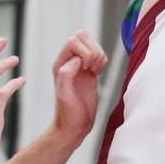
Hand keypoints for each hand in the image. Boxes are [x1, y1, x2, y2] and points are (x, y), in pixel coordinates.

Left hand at [51, 30, 107, 144]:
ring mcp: (81, 66)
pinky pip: (101, 55)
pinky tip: (98, 74)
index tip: (84, 68)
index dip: (83, 51)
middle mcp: (69, 62)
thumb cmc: (68, 114)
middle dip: (93, 50)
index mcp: (60, 64)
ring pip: (94, 44)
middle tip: (91, 68)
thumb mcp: (64, 94)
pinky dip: (103, 61)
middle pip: (83, 37)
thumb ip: (67, 74)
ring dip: (99, 56)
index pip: (73, 40)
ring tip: (94, 72)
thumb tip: (78, 60)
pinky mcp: (91, 70)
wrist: (76, 126)